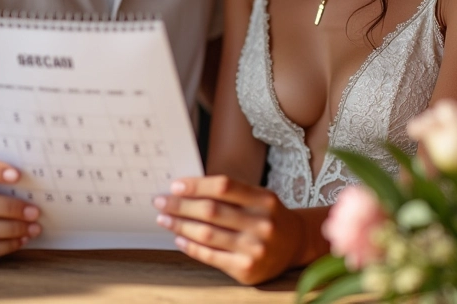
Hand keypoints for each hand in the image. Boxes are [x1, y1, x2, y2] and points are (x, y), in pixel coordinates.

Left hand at [153, 175, 304, 284]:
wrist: (295, 244)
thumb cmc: (268, 215)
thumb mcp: (259, 196)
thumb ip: (231, 192)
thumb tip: (188, 189)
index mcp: (264, 199)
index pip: (224, 187)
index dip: (197, 185)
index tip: (175, 185)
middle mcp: (261, 224)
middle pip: (212, 211)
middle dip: (181, 205)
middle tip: (161, 201)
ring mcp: (254, 249)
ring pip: (208, 234)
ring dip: (180, 225)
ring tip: (164, 219)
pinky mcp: (246, 270)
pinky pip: (211, 257)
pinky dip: (191, 247)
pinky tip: (179, 239)